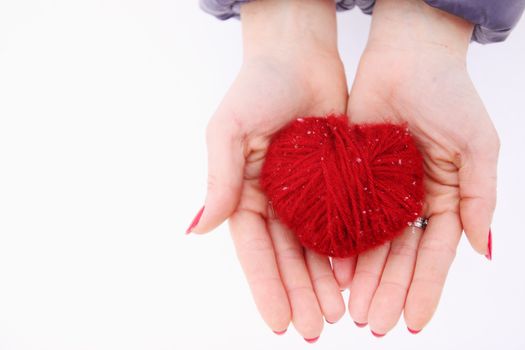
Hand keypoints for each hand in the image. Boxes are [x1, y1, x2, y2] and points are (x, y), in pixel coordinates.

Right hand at [188, 0, 347, 339]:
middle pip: (287, 257)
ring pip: (316, 247)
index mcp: (245, 193)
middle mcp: (274, 200)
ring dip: (325, 281)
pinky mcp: (335, 181)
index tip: (279, 322)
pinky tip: (357, 276)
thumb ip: (219, 180)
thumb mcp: (230, 131)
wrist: (301, 55)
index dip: (266, 286)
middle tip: (316, 328)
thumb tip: (196, 229)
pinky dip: (348, 251)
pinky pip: (342, 223)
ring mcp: (306, 193)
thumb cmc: (258, 86)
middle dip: (300, 293)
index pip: (254, 250)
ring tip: (340, 313)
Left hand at [333, 0, 497, 334]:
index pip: (434, 255)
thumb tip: (483, 250)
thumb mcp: (477, 146)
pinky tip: (332, 272)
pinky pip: (345, 217)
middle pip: (399, 258)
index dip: (425, 289)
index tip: (413, 322)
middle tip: (375, 326)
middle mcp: (410, 201)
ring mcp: (379, 191)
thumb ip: (480, 198)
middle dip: (388, 292)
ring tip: (352, 311)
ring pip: (370, 244)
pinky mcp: (351, 176)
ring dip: (363, 278)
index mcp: (443, 198)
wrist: (405, 56)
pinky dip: (340, 245)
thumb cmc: (448, 93)